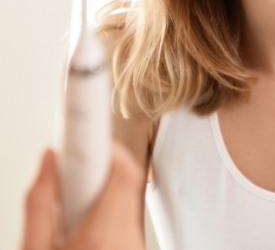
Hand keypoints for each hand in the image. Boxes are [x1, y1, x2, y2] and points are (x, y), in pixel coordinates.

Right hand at [20, 142, 145, 249]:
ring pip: (128, 194)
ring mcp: (137, 242)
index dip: (107, 149)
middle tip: (72, 178)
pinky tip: (86, 225)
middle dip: (98, 170)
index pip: (124, 173)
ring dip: (102, 191)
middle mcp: (129, 238)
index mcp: (103, 236)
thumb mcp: (34, 249)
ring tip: (74, 213)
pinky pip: (129, 212)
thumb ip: (40, 202)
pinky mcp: (139, 245)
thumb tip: (50, 159)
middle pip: (126, 179)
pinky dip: (109, 209)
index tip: (89, 137)